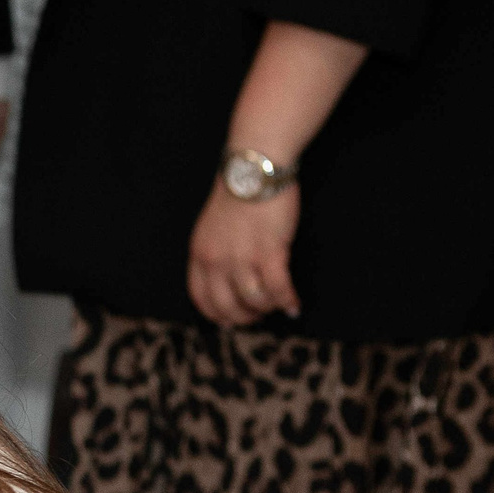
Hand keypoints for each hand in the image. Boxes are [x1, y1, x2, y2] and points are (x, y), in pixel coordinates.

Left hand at [188, 182, 301, 325]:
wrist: (253, 171)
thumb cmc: (238, 196)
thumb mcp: (211, 229)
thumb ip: (214, 253)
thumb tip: (226, 277)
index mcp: (199, 254)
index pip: (200, 297)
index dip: (216, 314)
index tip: (229, 321)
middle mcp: (216, 260)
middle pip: (226, 305)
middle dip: (244, 317)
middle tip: (258, 316)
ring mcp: (241, 257)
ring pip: (253, 300)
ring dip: (268, 307)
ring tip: (277, 305)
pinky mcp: (269, 251)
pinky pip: (277, 287)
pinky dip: (287, 299)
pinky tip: (294, 304)